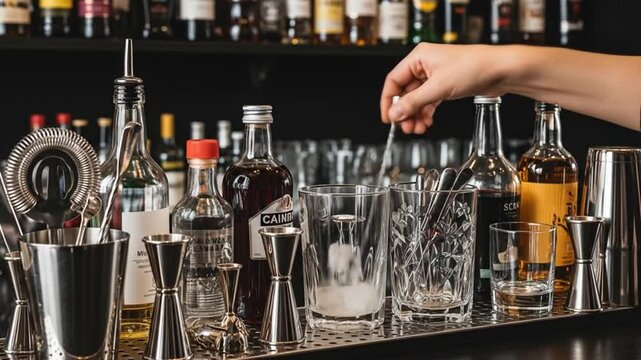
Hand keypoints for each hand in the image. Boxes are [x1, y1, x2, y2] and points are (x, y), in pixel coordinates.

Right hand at [380, 43, 506, 133]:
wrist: (500, 70)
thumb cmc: (473, 67)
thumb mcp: (438, 88)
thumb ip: (413, 103)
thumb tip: (395, 113)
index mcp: (418, 58)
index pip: (393, 81)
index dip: (388, 101)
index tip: (388, 118)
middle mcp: (424, 65)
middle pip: (405, 92)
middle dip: (405, 112)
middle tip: (406, 127)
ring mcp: (435, 75)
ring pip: (417, 99)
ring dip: (415, 115)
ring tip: (418, 129)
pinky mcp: (445, 85)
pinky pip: (429, 101)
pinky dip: (426, 113)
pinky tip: (427, 123)